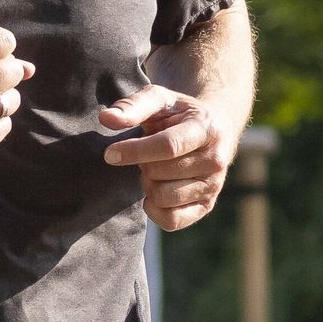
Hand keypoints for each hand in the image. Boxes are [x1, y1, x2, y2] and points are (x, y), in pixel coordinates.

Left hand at [98, 82, 230, 229]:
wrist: (213, 130)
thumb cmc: (179, 114)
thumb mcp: (160, 100)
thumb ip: (133, 106)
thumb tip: (106, 118)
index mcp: (206, 129)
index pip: (168, 146)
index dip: (135, 151)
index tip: (110, 153)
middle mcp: (216, 160)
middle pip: (160, 173)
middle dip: (142, 164)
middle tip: (146, 155)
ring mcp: (213, 186)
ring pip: (163, 197)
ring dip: (148, 185)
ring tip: (154, 170)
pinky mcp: (206, 206)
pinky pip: (171, 221)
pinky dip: (154, 209)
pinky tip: (155, 191)